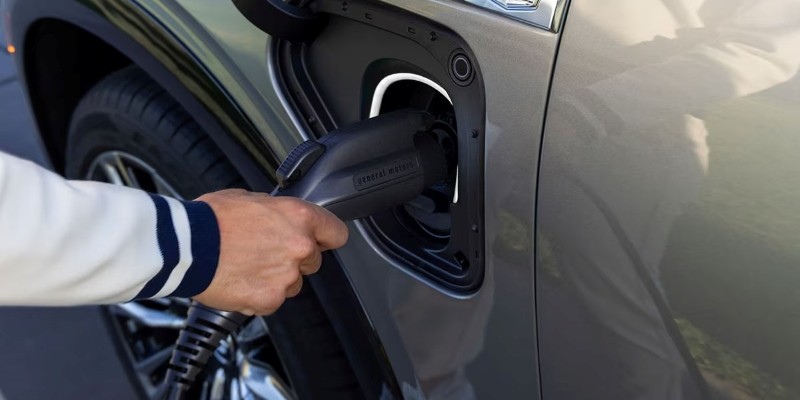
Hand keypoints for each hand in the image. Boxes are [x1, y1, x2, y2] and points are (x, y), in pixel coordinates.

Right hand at [192, 189, 347, 314]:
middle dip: (294, 258)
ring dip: (276, 278)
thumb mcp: (249, 198)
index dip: (326, 237)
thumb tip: (279, 217)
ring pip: (293, 283)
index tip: (319, 241)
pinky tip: (239, 280)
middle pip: (313, 261)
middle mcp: (300, 247)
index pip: (336, 233)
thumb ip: (276, 211)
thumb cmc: (211, 219)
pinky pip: (272, 300)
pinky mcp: (270, 299)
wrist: (185, 245)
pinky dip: (258, 295)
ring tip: (247, 266)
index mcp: (299, 217)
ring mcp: (287, 276)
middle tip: (265, 252)